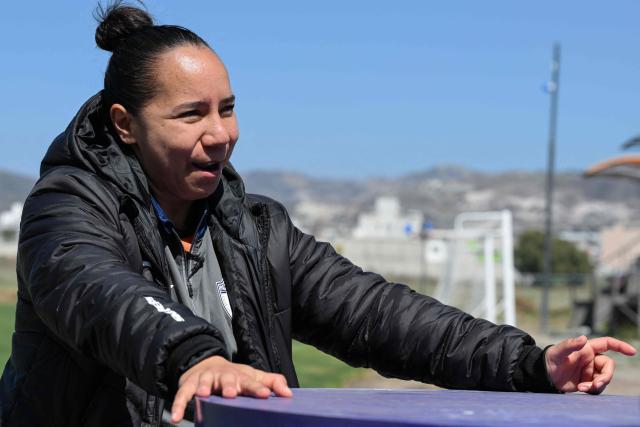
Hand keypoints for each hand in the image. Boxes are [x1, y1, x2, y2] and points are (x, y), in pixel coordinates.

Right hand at [170, 355, 291, 423]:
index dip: (258, 388)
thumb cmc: (236, 376)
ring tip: (204, 394)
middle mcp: (223, 375)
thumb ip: (272, 383)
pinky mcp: (189, 384)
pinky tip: (177, 417)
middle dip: (229, 385)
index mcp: (241, 376)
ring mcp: (205, 378)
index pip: (251, 381)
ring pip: (204, 381)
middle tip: (231, 393)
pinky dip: (178, 404)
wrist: (208, 364)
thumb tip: (289, 394)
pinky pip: (182, 394)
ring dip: (203, 387)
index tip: (265, 394)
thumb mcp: (253, 377)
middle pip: (227, 378)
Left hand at [545, 335, 636, 393]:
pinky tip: (580, 389)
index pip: (607, 344)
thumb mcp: (558, 352)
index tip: (633, 352)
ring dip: (597, 385)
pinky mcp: (587, 382)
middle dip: (606, 376)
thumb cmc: (550, 359)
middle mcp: (591, 360)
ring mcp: (590, 371)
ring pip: (604, 379)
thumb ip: (569, 345)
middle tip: (596, 384)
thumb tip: (583, 338)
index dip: (620, 346)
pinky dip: (592, 390)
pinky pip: (597, 387)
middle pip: (609, 367)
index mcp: (587, 349)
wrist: (544, 375)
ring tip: (583, 387)